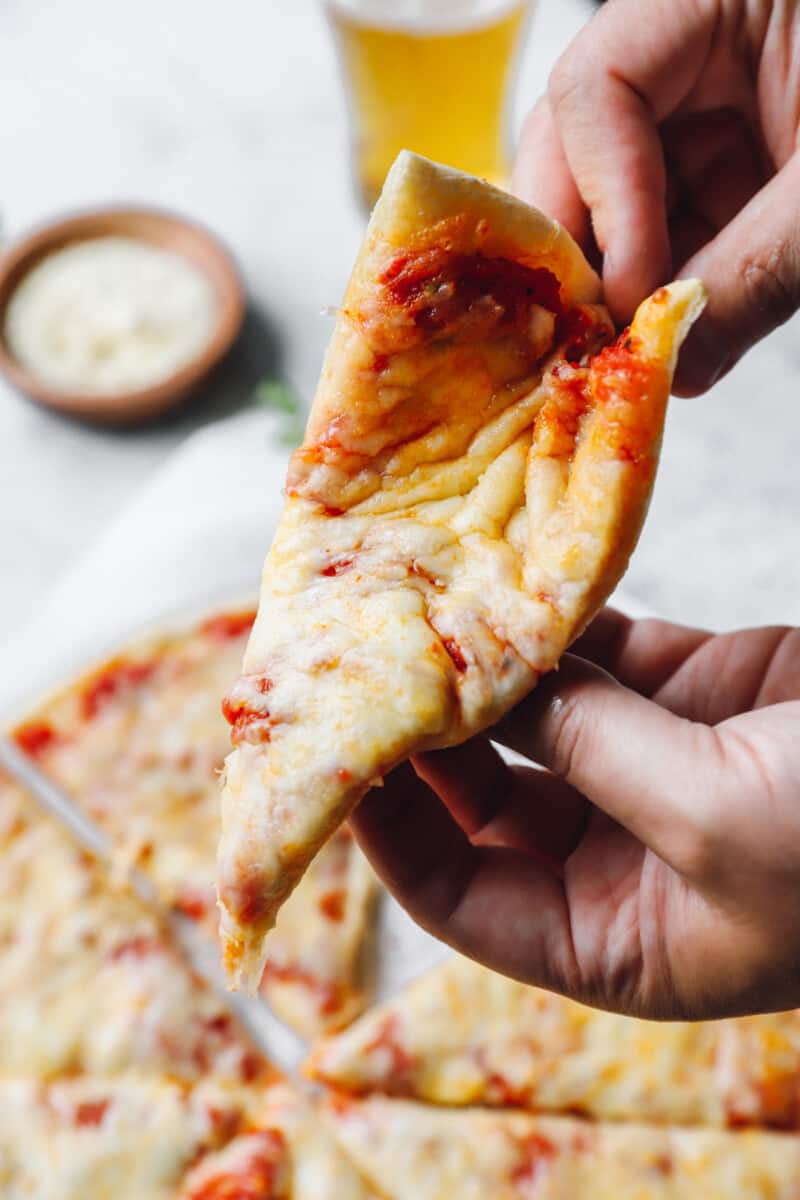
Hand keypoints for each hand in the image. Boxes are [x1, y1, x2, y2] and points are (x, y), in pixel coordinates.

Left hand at [352, 609, 799, 1019]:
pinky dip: (563, 619)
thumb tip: (490, 687)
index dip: (391, 833)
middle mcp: (619, 855)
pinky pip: (603, 651)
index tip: (341, 759)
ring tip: (426, 612)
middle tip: (374, 668)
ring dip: (491, 668)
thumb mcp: (714, 820)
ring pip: (540, 717)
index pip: (458, 896)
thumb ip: (595, 750)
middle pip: (482, 797)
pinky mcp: (695, 689)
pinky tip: (515, 583)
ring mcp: (656, 767)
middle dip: (429, 738)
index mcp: (615, 938)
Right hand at [512, 0, 799, 394]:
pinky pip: (673, 217)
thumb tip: (675, 370)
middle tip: (596, 336)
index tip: (631, 294)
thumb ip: (758, 275)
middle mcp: (701, 39)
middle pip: (581, 138)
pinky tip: (679, 329)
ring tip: (644, 348)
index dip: (603, 198)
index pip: (601, 85)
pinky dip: (673, 279)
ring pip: (618, 190)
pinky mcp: (734, 151)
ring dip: (628, 277)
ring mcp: (713, 98)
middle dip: (587, 247)